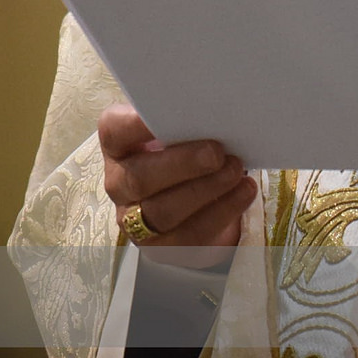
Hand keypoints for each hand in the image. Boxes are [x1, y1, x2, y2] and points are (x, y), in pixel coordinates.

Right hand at [99, 104, 255, 263]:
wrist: (194, 199)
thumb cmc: (184, 151)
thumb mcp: (178, 131)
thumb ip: (184, 119)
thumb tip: (214, 109)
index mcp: (118, 146)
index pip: (114, 131)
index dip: (136, 124)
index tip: (169, 112)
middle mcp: (119, 184)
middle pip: (140, 178)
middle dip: (182, 165)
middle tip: (217, 153)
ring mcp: (136, 220)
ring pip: (164, 212)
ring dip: (206, 190)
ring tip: (235, 170)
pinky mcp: (162, 247)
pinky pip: (191, 235)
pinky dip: (223, 211)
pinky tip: (243, 191)